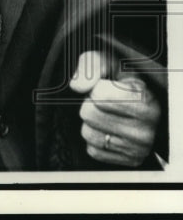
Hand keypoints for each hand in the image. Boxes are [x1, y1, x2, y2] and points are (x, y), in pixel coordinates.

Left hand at [69, 50, 160, 166]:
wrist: (141, 105)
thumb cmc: (123, 81)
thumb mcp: (110, 62)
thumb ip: (91, 64)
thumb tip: (78, 86)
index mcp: (145, 100)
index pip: (99, 95)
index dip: (96, 87)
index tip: (107, 86)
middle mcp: (146, 128)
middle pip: (88, 114)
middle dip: (90, 104)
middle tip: (104, 102)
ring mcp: (138, 148)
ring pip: (88, 133)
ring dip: (91, 122)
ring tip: (108, 115)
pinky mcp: (130, 161)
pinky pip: (93, 150)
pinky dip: (96, 139)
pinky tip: (110, 129)